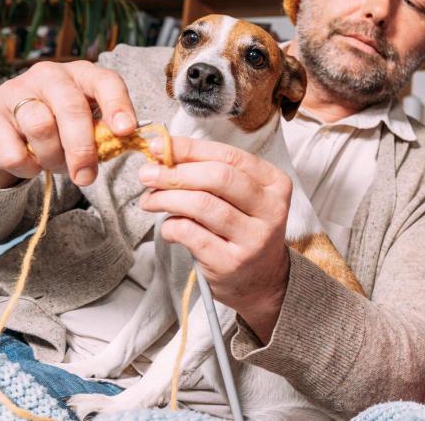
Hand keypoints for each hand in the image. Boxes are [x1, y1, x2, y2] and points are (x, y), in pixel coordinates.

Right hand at [0, 60, 136, 187]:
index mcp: (81, 75)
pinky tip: (31, 164)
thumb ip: (104, 131)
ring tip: (54, 164)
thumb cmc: (58, 127)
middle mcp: (48, 75)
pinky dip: (27, 167)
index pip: (105, 81)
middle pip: (72, 109)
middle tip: (86, 176)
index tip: (126, 131)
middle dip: (83, 148)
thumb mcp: (86, 124)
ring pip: (42, 127)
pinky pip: (13, 151)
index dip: (118, 105)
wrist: (6, 130)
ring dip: (53, 157)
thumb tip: (122, 142)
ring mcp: (15, 91)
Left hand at [138, 136, 292, 342]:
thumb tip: (165, 153)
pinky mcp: (232, 262)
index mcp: (276, 184)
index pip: (230, 156)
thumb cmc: (245, 229)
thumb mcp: (243, 197)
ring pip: (202, 205)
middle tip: (148, 174)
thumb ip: (213, 174)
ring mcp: (254, 238)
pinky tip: (168, 226)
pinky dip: (170, 226)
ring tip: (150, 200)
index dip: (190, 149)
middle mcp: (272, 210)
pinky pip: (191, 234)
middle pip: (218, 178)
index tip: (159, 146)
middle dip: (176, 172)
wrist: (262, 279)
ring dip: (167, 198)